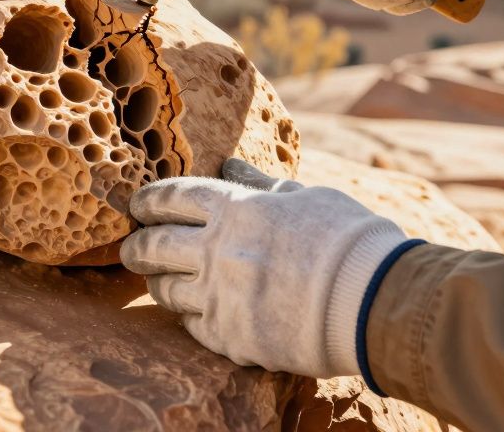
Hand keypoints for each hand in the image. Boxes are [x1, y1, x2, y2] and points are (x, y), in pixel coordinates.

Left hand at [120, 158, 408, 377]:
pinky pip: (191, 325)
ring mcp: (219, 294)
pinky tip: (197, 314)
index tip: (137, 205)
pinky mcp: (228, 336)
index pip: (171, 197)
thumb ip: (261, 185)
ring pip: (164, 289)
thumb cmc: (348, 239)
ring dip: (157, 283)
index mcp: (235, 207)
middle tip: (131, 248)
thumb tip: (232, 167)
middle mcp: (217, 248)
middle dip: (136, 245)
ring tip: (158, 282)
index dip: (147, 200)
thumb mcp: (305, 197)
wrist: (372, 299)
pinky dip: (190, 317)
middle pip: (153, 244)